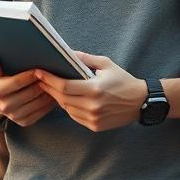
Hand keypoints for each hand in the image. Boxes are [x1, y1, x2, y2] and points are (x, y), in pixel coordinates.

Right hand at [0, 54, 56, 126]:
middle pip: (30, 93)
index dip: (30, 76)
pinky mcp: (23, 122)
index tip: (40, 69)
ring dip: (48, 94)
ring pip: (37, 103)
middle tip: (53, 75)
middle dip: (42, 83)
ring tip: (56, 84)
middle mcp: (5, 106)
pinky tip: (54, 95)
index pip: (17, 82)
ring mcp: (14, 116)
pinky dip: (49, 104)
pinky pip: (40, 113)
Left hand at [33, 51, 147, 131]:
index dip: (49, 80)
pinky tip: (66, 99)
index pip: (64, 86)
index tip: (38, 72)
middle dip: (49, 88)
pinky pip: (75, 116)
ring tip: (51, 88)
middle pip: (62, 98)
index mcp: (95, 90)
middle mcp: (93, 106)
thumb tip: (67, 53)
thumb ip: (85, 58)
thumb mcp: (106, 64)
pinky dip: (68, 107)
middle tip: (40, 80)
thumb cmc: (123, 80)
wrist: (141, 102)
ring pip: (67, 108)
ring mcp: (93, 118)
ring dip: (57, 98)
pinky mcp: (95, 126)